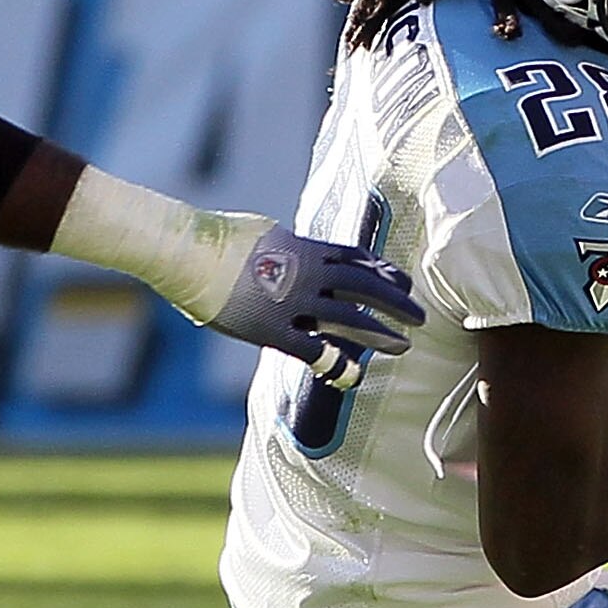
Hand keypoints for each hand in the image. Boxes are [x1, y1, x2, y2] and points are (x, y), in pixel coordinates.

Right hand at [206, 219, 425, 391]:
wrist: (187, 253)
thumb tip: (286, 242)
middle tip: (420, 317)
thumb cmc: (215, 239)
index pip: (358, 259)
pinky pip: (314, 351)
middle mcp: (308, 273)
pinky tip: (354, 376)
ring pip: (350, 320)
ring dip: (381, 334)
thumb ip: (283, 243)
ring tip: (405, 345)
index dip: (384, 272)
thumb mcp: (261, 231)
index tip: (404, 282)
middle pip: (365, 288)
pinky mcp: (272, 330)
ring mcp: (293, 302)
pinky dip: (337, 364)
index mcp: (306, 247)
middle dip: (397, 303)